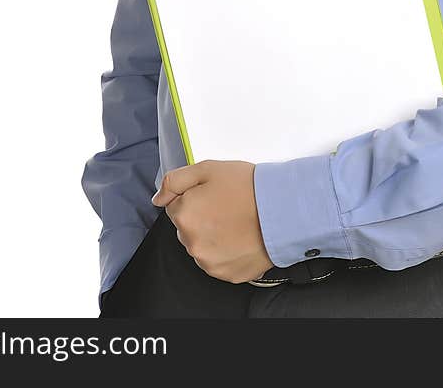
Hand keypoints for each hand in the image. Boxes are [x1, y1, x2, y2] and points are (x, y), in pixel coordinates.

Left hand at [151, 160, 273, 283]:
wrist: (283, 210)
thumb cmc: (249, 188)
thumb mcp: (208, 169)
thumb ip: (175, 181)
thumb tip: (158, 198)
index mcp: (184, 215)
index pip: (175, 208)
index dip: (195, 198)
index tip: (213, 196)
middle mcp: (192, 243)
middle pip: (188, 229)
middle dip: (202, 219)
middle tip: (227, 207)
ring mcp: (209, 261)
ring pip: (203, 247)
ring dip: (214, 237)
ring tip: (237, 223)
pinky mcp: (227, 274)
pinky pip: (220, 262)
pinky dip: (228, 253)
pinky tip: (242, 238)